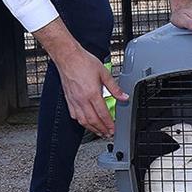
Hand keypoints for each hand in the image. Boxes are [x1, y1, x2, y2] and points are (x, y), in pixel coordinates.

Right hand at [34, 17, 126, 137]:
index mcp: (92, 93)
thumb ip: (115, 88)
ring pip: (83, 121)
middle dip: (102, 130)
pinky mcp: (68, 100)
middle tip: (108, 134)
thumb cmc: (84, 62)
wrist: (68, 57)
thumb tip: (124, 97)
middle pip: (93, 121)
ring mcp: (74, 101)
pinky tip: (86, 123)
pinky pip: (75, 115)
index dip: (109, 124)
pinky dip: (82, 122)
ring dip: (92, 129)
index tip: (113, 129)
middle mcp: (82, 100)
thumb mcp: (104, 73)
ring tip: (99, 132)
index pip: (102, 114)